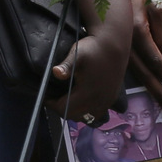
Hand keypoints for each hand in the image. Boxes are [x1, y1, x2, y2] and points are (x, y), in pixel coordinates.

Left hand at [47, 0, 132, 123]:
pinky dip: (87, 110)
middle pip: (74, 115)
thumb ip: (66, 66)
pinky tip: (82, 99)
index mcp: (88, 92)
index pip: (64, 109)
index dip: (52, 104)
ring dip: (76, 111)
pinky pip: (97, 112)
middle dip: (62, 108)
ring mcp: (107, 100)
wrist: (114, 43)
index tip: (46, 95)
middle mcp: (99, 100)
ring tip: (68, 99)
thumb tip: (55, 73)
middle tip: (55, 97)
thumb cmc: (93, 48)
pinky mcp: (112, 98)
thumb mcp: (77, 54)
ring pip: (87, 117)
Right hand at [125, 0, 161, 116]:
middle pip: (144, 72)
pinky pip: (128, 64)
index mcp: (137, 29)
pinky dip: (138, 78)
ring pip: (135, 71)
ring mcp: (117, 44)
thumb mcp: (152, 4)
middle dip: (158, 92)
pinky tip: (146, 87)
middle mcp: (125, 41)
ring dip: (150, 88)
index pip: (156, 59)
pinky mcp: (113, 46)